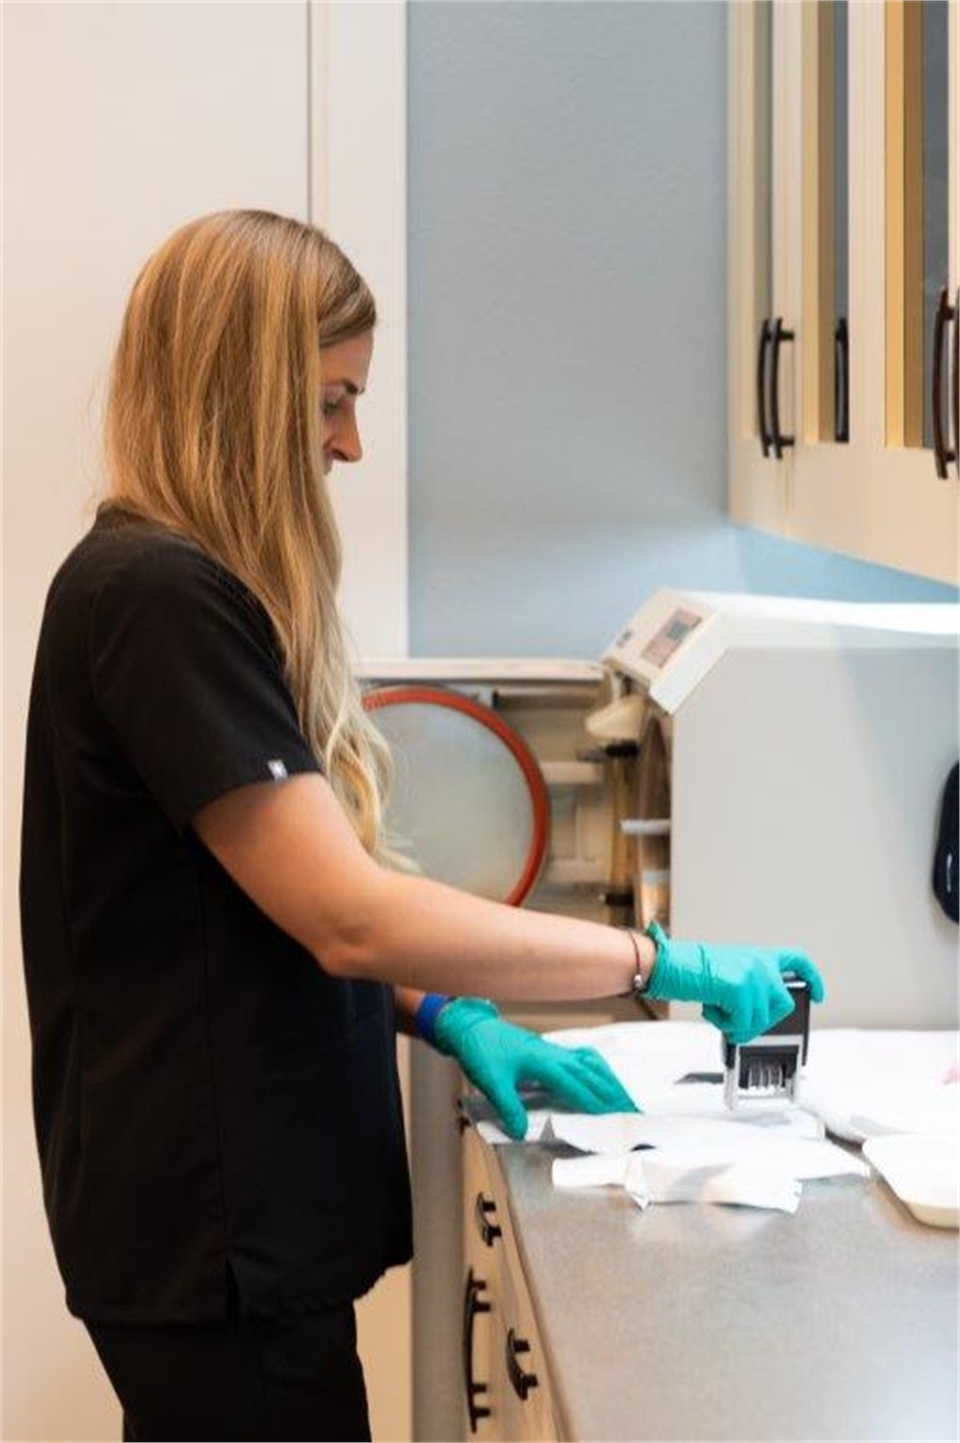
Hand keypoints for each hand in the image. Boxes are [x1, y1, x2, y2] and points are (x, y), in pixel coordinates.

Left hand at [433, 998, 636, 1139]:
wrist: (471, 1028)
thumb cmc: (480, 1052)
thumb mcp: (491, 1083)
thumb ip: (508, 1107)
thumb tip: (521, 1131)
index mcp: (542, 1062)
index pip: (576, 1085)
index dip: (595, 1101)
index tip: (613, 1114)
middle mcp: (553, 1054)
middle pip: (589, 1074)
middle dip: (611, 1092)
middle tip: (631, 1108)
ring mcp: (552, 1049)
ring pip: (588, 1063)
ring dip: (607, 1079)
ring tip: (623, 1094)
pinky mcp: (548, 1048)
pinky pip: (579, 1056)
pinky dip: (595, 1066)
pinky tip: (599, 1072)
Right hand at [643, 921, 824, 1044]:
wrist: (669, 962)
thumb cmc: (688, 966)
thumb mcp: (726, 971)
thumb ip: (747, 986)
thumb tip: (752, 1013)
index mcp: (756, 956)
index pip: (797, 960)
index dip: (812, 977)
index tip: (818, 993)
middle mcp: (759, 965)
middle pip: (783, 1003)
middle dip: (764, 1019)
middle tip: (740, 1021)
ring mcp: (753, 978)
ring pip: (762, 1019)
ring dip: (739, 1025)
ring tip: (718, 1012)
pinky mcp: (742, 991)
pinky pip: (743, 1024)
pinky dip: (727, 1025)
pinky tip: (713, 1011)